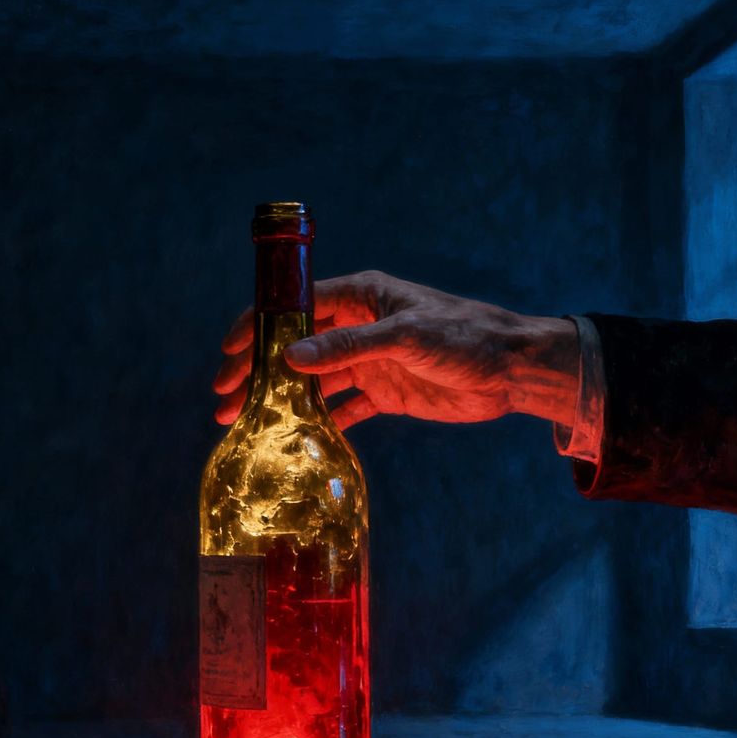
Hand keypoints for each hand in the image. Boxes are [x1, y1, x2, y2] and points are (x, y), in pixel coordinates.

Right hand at [213, 270, 579, 429]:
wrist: (514, 369)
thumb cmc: (465, 336)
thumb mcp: (405, 336)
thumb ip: (348, 348)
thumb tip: (290, 358)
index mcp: (361, 296)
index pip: (295, 308)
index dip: (257, 329)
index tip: (227, 352)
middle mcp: (359, 326)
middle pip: (295, 347)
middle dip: (257, 370)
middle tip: (223, 396)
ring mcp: (369, 360)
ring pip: (311, 381)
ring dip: (277, 400)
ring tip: (240, 422)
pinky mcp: (385, 392)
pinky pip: (341, 408)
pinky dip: (317, 423)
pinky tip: (291, 441)